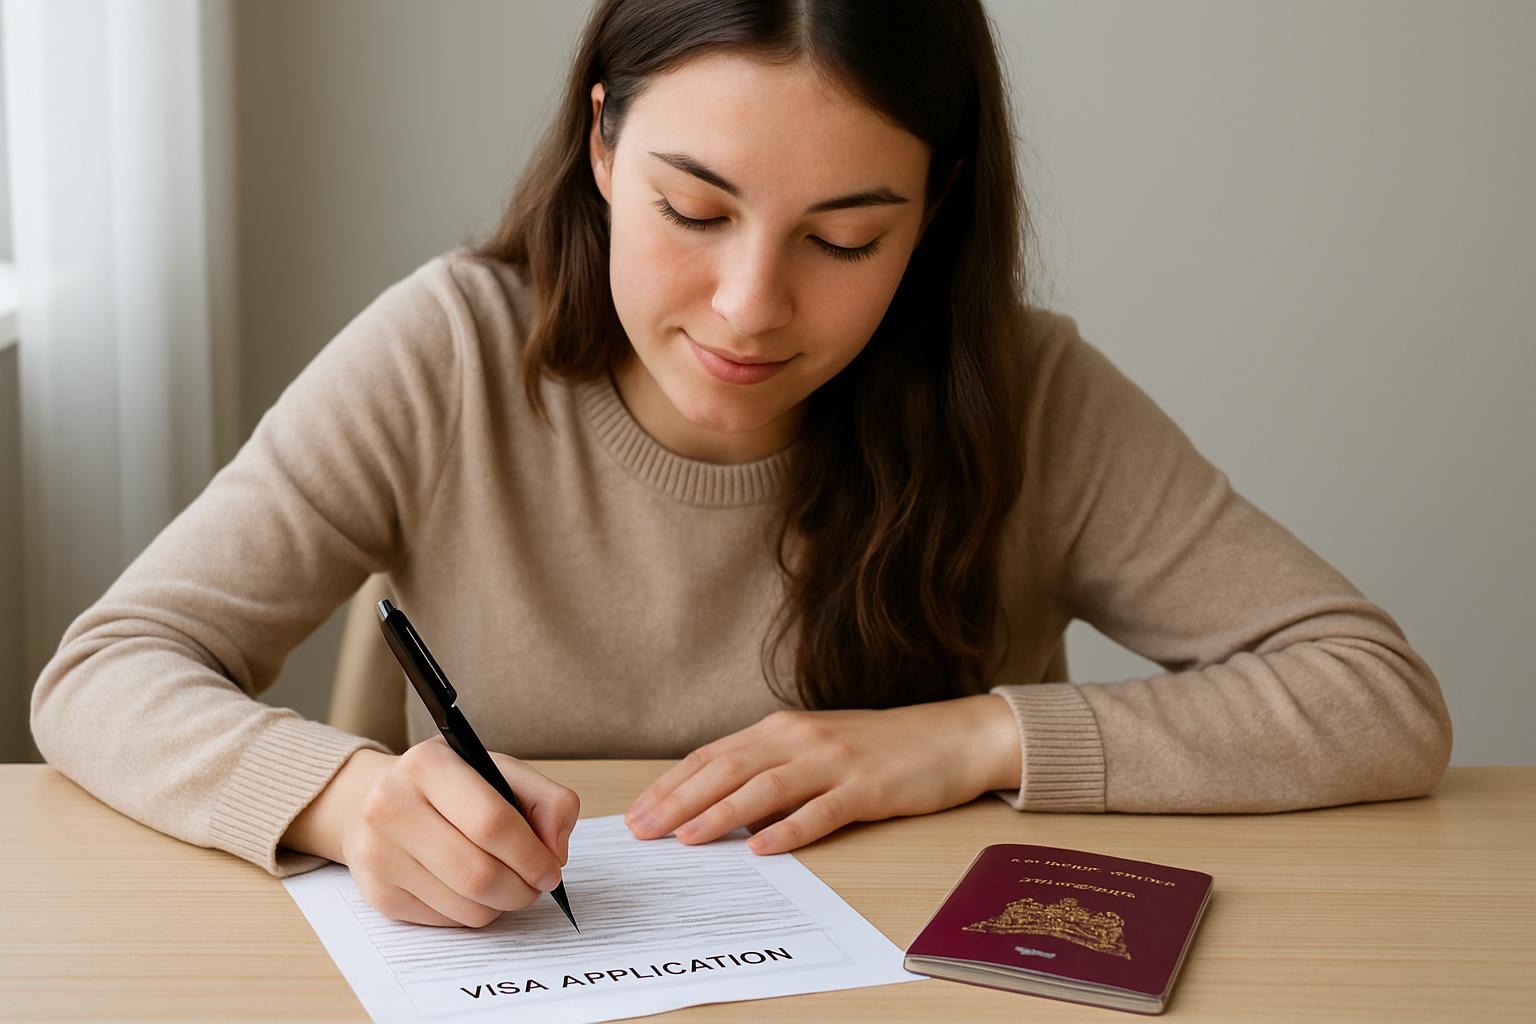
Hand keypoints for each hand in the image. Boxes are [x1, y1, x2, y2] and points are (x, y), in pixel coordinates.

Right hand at [332, 737, 579, 927]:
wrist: (375, 799)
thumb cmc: (451, 785)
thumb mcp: (501, 771)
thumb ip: (548, 801)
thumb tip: (556, 852)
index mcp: (428, 765)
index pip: (491, 822)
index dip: (532, 854)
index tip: (552, 869)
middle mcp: (391, 806)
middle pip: (478, 873)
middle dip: (522, 889)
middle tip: (536, 885)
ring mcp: (379, 854)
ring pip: (466, 906)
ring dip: (501, 904)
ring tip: (507, 883)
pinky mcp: (378, 893)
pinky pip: (446, 921)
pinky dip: (473, 911)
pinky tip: (471, 888)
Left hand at [623, 695, 1019, 854]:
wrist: (949, 737)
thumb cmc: (878, 748)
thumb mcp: (815, 749)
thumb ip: (771, 771)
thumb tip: (723, 809)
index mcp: (782, 729)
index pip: (713, 756)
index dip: (672, 784)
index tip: (637, 812)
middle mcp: (801, 738)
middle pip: (728, 769)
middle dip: (680, 800)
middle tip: (643, 830)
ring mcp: (834, 761)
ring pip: (766, 787)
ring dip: (722, 812)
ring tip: (687, 838)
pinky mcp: (867, 787)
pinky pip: (822, 811)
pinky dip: (790, 829)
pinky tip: (764, 847)